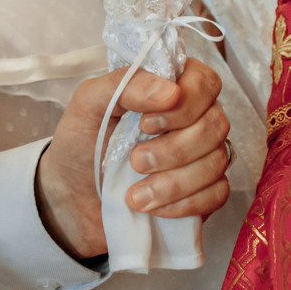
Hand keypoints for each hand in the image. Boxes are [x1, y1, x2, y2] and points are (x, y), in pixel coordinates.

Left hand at [38, 59, 232, 257]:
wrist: (73, 199)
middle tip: (135, 161)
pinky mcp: (204, 190)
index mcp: (171, 86)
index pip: (205, 81)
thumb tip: (171, 91)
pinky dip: (185, 204)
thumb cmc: (82, 144)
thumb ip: (126, 85)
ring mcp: (203, 155)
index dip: (185, 104)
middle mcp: (194, 117)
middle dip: (174, 149)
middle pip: (215, 124)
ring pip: (216, 161)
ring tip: (135, 195)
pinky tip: (154, 208)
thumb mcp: (89, 105)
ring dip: (174, 182)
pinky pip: (217, 193)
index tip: (146, 123)